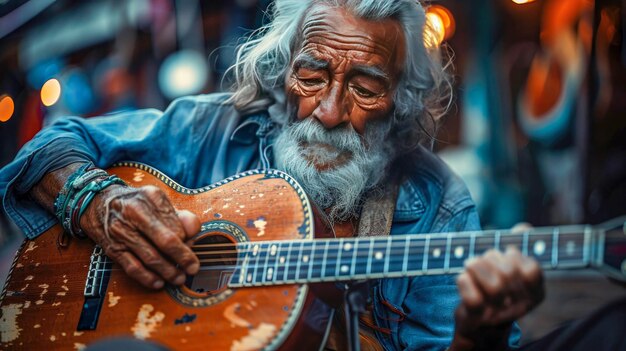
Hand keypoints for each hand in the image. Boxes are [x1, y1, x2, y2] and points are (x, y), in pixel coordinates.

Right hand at [80, 185, 200, 289]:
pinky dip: (148, 278)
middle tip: (193, 269)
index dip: (187, 241)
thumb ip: (178, 216)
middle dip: (183, 258)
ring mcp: (121, 231)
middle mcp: (135, 212)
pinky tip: (159, 283)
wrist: (96, 202)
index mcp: (151, 197)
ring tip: (179, 278)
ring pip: (151, 257)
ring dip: (168, 272)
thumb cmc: (136, 203)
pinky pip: (133, 267)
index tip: (193, 249)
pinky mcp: (112, 247)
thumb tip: (194, 231)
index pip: (177, 225)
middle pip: (166, 241)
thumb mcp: (157, 201)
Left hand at [451, 247, 544, 350]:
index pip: (532, 270)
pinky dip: (465, 282)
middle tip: (484, 258)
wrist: (481, 326)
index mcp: (535, 293)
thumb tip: (524, 228)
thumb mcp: (511, 270)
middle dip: (492, 258)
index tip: (507, 253)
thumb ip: (518, 247)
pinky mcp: (477, 319)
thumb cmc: (497, 289)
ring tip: (471, 264)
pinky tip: (463, 277)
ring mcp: (499, 314)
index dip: (516, 256)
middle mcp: (520, 306)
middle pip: (508, 274)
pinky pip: (473, 299)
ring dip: (477, 266)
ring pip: (493, 286)